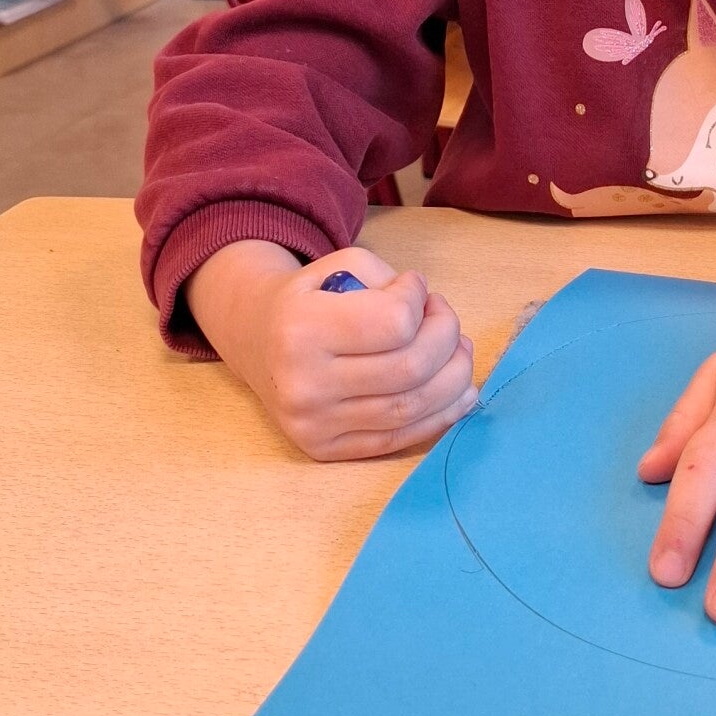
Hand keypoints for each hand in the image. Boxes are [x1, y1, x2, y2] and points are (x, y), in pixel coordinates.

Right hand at [186, 239, 475, 459]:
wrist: (254, 340)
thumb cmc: (309, 299)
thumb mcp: (340, 266)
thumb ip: (390, 282)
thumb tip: (435, 321)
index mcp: (302, 328)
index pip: (395, 322)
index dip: (420, 300)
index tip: (416, 288)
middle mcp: (304, 383)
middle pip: (411, 369)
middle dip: (447, 338)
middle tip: (445, 319)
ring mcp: (313, 423)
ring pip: (412, 408)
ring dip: (454, 378)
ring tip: (460, 352)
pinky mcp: (325, 449)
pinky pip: (399, 439)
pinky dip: (441, 416)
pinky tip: (459, 391)